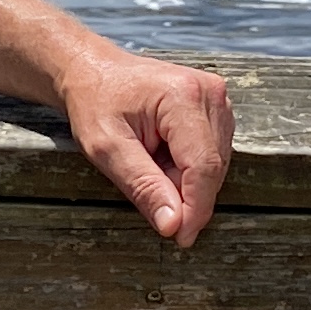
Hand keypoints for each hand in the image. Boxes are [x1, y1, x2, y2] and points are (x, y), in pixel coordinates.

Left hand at [53, 40, 234, 246]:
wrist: (93, 71)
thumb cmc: (95, 102)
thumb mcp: (106, 148)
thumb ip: (142, 186)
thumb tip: (174, 224)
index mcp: (183, 97)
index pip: (203, 167)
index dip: (195, 209)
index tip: (180, 238)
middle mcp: (209, 93)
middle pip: (212, 168)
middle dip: (184, 195)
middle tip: (146, 194)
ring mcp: (217, 99)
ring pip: (215, 165)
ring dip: (184, 180)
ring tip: (147, 163)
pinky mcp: (216, 108)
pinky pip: (212, 154)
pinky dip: (187, 168)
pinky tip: (160, 156)